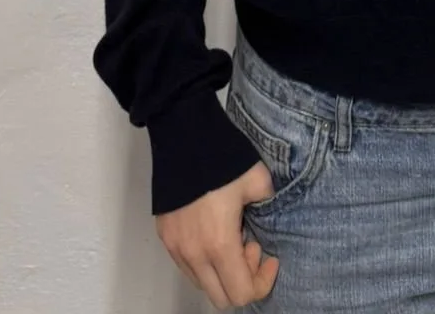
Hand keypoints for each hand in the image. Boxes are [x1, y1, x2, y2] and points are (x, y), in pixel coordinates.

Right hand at [155, 160, 281, 308]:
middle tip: (250, 246)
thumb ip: (268, 205)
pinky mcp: (165, 237)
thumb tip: (266, 213)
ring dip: (222, 271)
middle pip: (221, 298)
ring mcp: (175, 248)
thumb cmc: (224, 159)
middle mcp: (194, 254)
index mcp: (219, 245)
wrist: (183, 136)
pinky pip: (187, 266)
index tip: (269, 256)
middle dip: (242, 280)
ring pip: (202, 283)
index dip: (262, 281)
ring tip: (231, 236)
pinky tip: (213, 231)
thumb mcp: (259, 181)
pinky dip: (205, 261)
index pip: (241, 294)